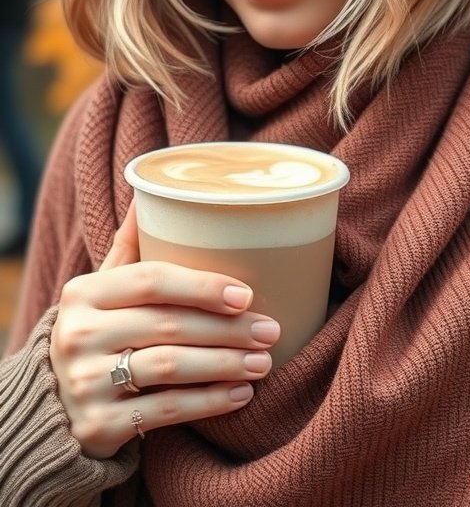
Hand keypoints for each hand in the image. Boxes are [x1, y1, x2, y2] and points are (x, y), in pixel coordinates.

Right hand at [49, 203, 279, 458]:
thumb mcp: (102, 290)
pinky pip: (166, 411)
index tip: (246, 294)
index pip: (151, 280)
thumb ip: (130, 247)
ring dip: (225, 365)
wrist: (54, 406)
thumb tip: (155, 189)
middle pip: (167, 325)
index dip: (202, 286)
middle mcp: (77, 335)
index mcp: (83, 293)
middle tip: (270, 331)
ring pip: (170, 368)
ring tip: (263, 363)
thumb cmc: (97, 333)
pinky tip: (240, 394)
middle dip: (227, 329)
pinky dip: (209, 402)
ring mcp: (85, 382)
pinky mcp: (98, 425)